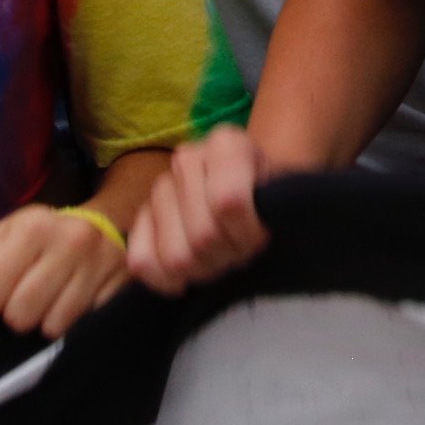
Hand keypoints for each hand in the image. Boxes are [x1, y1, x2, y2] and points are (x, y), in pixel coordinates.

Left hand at [0, 204, 131, 338]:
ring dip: (42, 324)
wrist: (99, 226)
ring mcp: (100, 267)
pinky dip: (70, 327)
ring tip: (45, 304)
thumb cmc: (33, 237)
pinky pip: (81, 330)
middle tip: (22, 298)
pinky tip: (68, 308)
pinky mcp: (120, 290)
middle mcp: (71, 242)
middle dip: (14, 314)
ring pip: (52, 328)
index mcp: (33, 228)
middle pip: (21, 315)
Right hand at [127, 124, 271, 291]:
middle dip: (229, 257)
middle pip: (203, 236)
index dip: (248, 234)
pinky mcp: (141, 216)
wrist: (250, 197)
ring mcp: (160, 187)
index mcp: (226, 143)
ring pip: (176, 256)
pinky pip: (141, 260)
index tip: (263, 238)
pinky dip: (164, 280)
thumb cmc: (269, 199)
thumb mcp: (284, 195)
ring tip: (220, 259)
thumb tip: (253, 237)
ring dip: (204, 271)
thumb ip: (275, 209)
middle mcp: (188, 157)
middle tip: (242, 253)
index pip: (228, 202)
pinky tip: (186, 281)